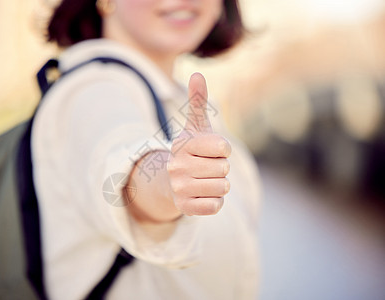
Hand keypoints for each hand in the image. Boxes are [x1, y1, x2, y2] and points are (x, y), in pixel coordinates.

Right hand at [167, 73, 230, 215]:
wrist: (170, 181)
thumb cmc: (191, 152)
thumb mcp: (195, 127)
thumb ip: (197, 102)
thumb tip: (197, 73)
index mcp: (182, 144)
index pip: (223, 148)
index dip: (222, 150)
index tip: (211, 150)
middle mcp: (176, 166)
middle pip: (224, 168)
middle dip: (220, 168)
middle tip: (205, 167)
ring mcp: (179, 188)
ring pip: (222, 187)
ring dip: (219, 185)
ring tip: (204, 180)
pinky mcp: (184, 207)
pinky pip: (215, 206)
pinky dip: (214, 201)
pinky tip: (202, 194)